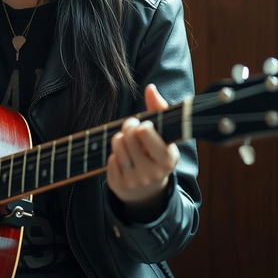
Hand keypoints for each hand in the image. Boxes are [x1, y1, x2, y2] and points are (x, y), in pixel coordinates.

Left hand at [106, 84, 179, 211]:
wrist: (148, 189)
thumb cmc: (155, 152)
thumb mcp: (163, 134)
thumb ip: (159, 109)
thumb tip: (151, 88)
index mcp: (168, 158)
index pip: (145, 132)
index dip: (141, 125)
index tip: (144, 126)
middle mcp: (153, 172)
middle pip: (129, 135)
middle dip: (128, 127)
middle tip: (132, 128)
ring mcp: (136, 181)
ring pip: (117, 145)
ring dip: (119, 139)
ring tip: (127, 142)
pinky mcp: (120, 185)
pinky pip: (109, 159)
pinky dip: (114, 155)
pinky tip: (123, 159)